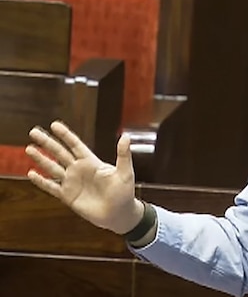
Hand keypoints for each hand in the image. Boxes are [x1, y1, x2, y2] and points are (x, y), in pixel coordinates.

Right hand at [25, 121, 142, 234]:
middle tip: (33, 131)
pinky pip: (51, 187)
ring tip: (29, 148)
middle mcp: (79, 170)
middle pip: (60, 153)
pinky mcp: (68, 196)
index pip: (75, 145)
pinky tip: (31, 173)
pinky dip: (41, 181)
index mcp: (92, 162)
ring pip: (53, 167)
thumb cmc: (124, 193)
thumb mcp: (125, 172)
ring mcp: (72, 182)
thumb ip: (123, 155)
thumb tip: (126, 137)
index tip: (54, 124)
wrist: (119, 215)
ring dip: (41, 158)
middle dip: (47, 142)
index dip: (65, 135)